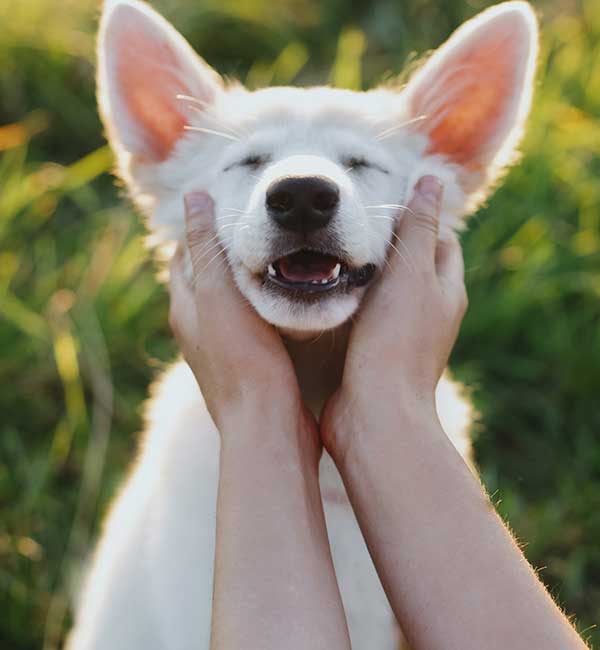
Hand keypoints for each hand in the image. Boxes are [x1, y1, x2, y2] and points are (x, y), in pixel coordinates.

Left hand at [169, 192, 316, 451]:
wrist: (266, 425)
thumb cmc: (243, 359)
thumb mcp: (220, 294)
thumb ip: (207, 248)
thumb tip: (194, 197)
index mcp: (185, 309)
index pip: (185, 257)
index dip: (201, 230)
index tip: (228, 208)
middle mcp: (197, 330)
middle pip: (206, 279)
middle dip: (224, 253)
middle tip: (257, 229)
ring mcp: (222, 350)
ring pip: (230, 303)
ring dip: (245, 280)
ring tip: (276, 258)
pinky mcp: (248, 365)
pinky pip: (250, 323)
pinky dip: (262, 305)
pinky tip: (287, 301)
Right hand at [321, 176, 467, 458]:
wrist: (374, 411)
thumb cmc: (395, 339)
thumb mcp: (410, 273)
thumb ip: (418, 227)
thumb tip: (431, 180)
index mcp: (446, 291)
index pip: (441, 242)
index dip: (420, 220)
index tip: (386, 204)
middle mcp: (429, 314)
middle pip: (413, 267)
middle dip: (388, 246)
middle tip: (350, 224)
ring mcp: (401, 337)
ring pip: (384, 293)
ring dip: (363, 275)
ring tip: (330, 252)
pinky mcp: (373, 355)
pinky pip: (363, 318)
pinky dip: (348, 302)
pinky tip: (321, 292)